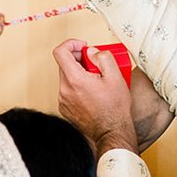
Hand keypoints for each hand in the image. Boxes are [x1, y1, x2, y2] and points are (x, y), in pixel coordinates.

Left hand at [54, 39, 136, 155]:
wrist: (111, 132)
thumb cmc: (114, 108)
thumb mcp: (116, 77)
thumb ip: (103, 57)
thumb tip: (92, 52)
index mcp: (75, 80)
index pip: (60, 52)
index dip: (71, 44)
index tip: (83, 47)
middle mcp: (64, 90)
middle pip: (65, 64)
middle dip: (79, 59)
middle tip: (96, 65)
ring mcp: (63, 101)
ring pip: (67, 77)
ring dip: (79, 74)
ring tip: (96, 81)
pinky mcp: (65, 108)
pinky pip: (68, 90)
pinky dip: (77, 86)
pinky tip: (92, 93)